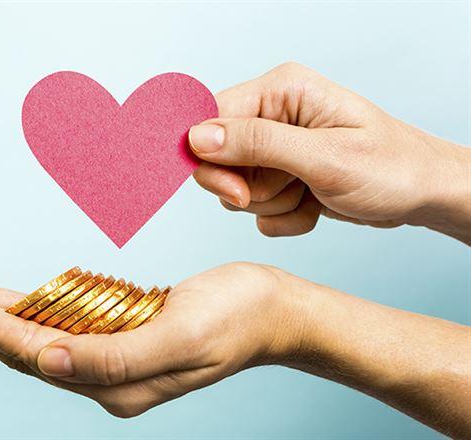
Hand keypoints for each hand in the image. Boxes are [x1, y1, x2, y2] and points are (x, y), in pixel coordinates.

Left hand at [0, 262, 301, 416]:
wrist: (276, 311)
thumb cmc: (237, 318)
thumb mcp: (181, 335)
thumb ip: (113, 357)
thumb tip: (46, 360)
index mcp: (115, 383)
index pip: (31, 352)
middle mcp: (107, 378)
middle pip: (24, 348)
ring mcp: (115, 361)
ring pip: (40, 337)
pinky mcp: (124, 338)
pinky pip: (67, 326)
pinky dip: (35, 311)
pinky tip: (11, 300)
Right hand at [190, 62, 470, 242]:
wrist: (425, 194)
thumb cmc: (392, 168)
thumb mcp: (324, 157)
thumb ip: (258, 144)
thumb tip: (198, 137)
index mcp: (281, 90)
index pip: (211, 119)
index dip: (211, 159)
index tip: (236, 191)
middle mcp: (273, 114)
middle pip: (217, 158)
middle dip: (250, 188)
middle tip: (289, 192)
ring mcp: (276, 146)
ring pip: (235, 187)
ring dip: (272, 203)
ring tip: (312, 193)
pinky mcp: (281, 174)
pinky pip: (255, 206)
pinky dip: (283, 216)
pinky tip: (315, 205)